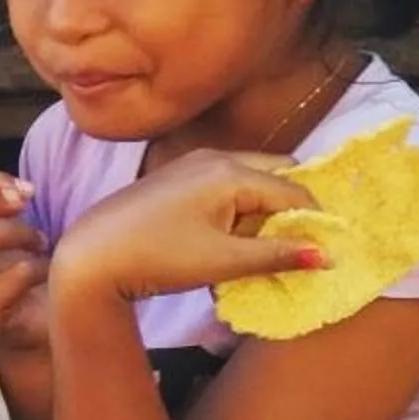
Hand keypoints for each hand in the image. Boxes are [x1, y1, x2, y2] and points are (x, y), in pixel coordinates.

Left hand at [48, 147, 321, 305]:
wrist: (91, 257)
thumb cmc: (157, 258)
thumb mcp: (223, 261)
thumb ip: (276, 255)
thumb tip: (326, 255)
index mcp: (232, 172)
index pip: (295, 191)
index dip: (315, 221)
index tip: (327, 250)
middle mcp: (215, 158)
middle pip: (276, 175)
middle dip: (292, 209)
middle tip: (296, 246)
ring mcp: (191, 165)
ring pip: (249, 180)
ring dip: (263, 210)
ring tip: (261, 249)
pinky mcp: (174, 179)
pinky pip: (223, 185)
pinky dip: (237, 208)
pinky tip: (229, 241)